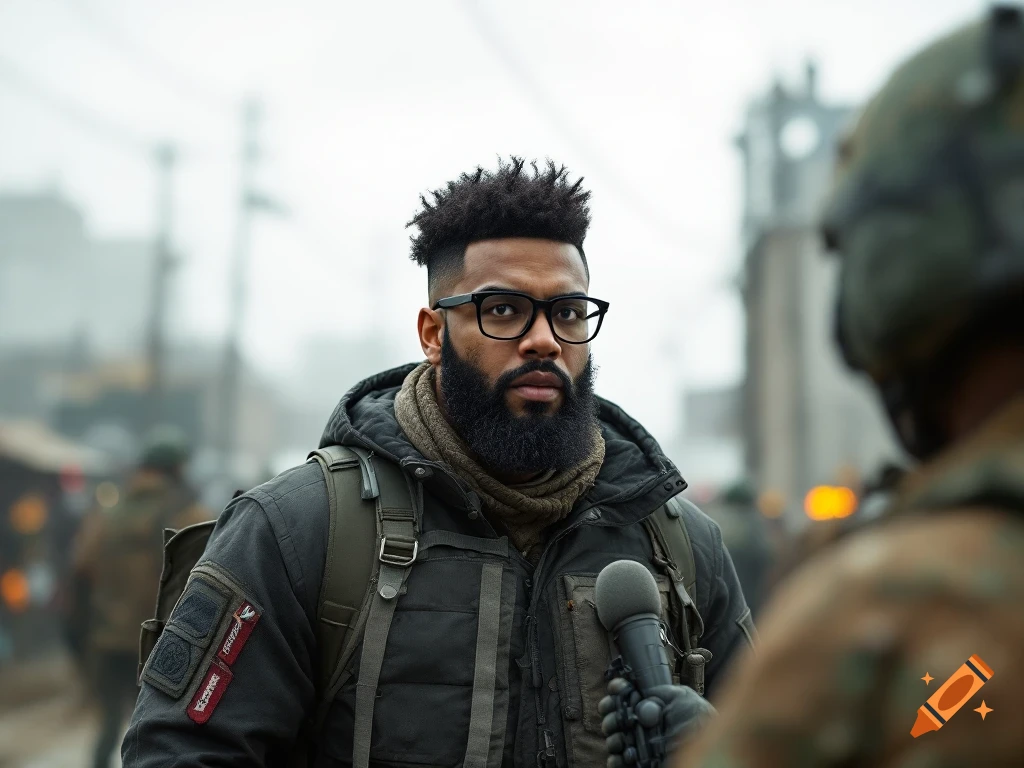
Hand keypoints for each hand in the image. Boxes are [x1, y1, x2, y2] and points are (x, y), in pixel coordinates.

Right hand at [599, 678, 715, 767]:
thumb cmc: (699, 724)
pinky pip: (616, 761)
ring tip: (624, 740)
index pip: (624, 695)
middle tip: (618, 719)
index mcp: (651, 706)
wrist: (707, 753)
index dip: (617, 690)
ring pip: (612, 738)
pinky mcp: (637, 764)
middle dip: (611, 714)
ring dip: (614, 737)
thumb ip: (658, 693)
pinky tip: (626, 755)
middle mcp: (642, 725)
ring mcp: (638, 745)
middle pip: (613, 715)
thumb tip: (638, 698)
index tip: (617, 690)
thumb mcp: (682, 698)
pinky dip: (616, 758)